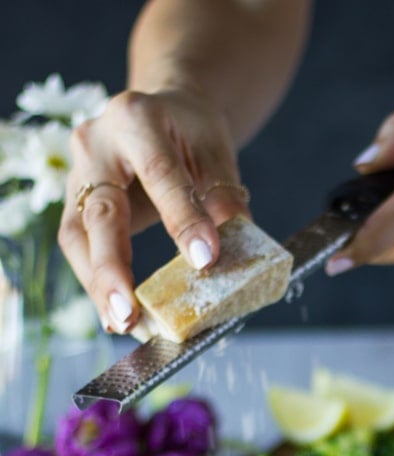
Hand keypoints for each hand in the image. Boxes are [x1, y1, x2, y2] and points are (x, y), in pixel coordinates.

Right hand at [58, 88, 249, 333]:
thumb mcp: (217, 155)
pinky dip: (96, 282)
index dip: (182, 219)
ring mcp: (77, 172)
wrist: (162, 113)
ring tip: (123, 323)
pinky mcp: (73, 200)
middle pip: (101, 210)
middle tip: (130, 313)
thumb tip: (238, 253)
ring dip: (98, 285)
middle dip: (113, 267)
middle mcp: (96, 141)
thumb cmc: (191, 134)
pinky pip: (78, 246)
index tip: (206, 262)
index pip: (160, 172)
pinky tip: (114, 314)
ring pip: (78, 235)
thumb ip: (225, 198)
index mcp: (138, 118)